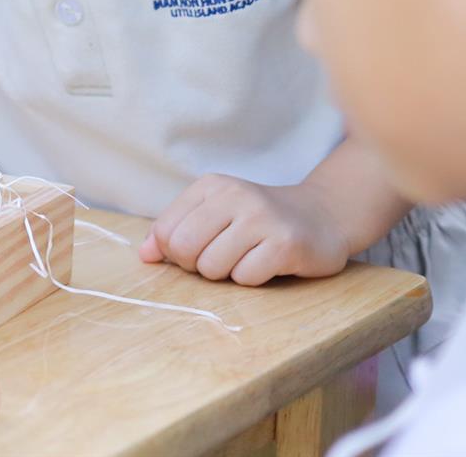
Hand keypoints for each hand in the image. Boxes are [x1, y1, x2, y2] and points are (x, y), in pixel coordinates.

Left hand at [139, 173, 351, 285]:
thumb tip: (144, 255)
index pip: (165, 231)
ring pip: (212, 267)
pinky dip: (252, 279)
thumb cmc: (258, 220)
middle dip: (196, 266)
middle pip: (184, 248)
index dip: (175, 252)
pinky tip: (268, 263)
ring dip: (226, 274)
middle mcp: (234, 196)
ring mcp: (262, 218)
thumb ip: (175, 231)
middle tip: (220, 259)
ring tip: (247, 258)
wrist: (321, 216)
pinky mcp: (286, 244)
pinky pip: (245, 278)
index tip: (198, 249)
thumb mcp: (214, 214)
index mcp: (211, 186)